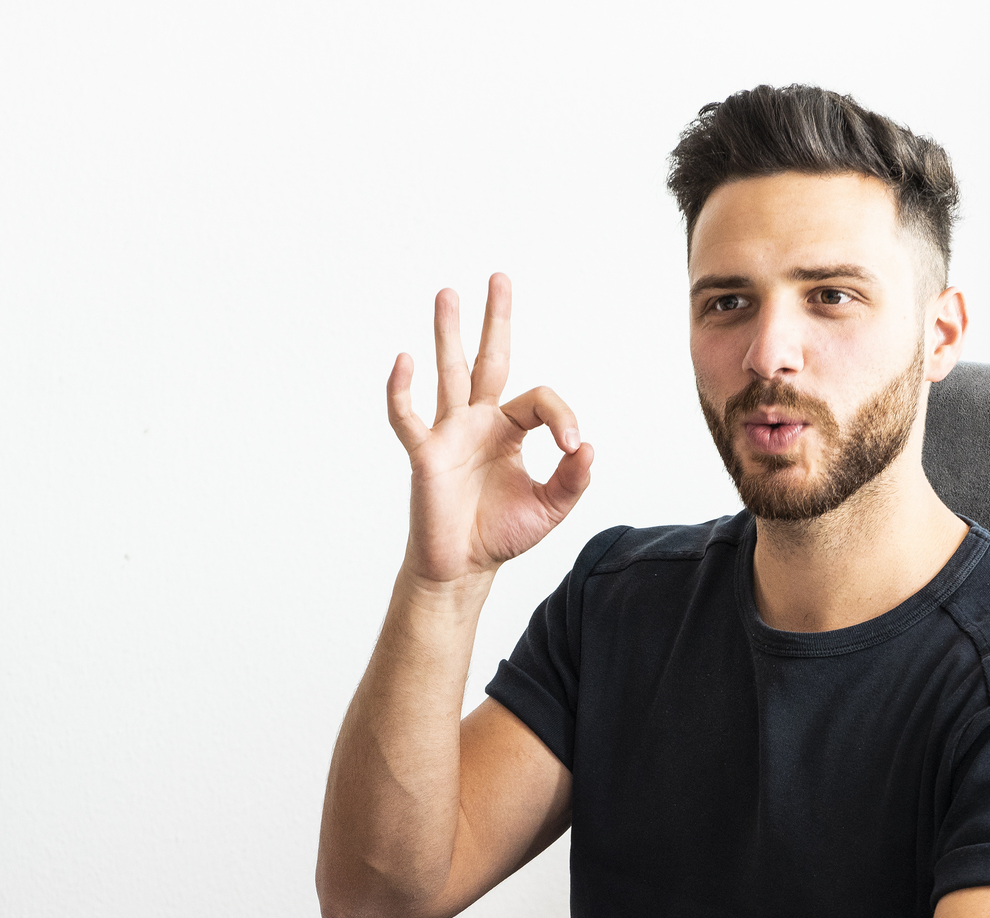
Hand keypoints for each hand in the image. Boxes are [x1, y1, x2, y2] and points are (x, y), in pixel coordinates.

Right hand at [387, 273, 593, 588]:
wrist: (462, 568)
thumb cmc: (499, 534)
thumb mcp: (550, 508)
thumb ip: (572, 480)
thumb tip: (588, 447)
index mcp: (509, 430)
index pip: (539, 400)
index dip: (562, 416)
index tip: (572, 447)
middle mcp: (479, 422)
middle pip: (488, 360)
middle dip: (495, 320)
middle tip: (499, 278)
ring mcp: (449, 433)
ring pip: (449, 373)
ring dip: (447, 333)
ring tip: (448, 293)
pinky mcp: (425, 453)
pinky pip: (407, 416)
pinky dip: (401, 390)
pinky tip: (404, 360)